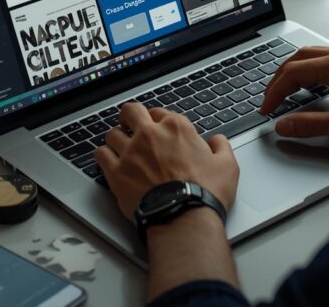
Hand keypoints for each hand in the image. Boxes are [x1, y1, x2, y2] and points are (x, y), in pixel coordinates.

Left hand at [95, 103, 239, 219]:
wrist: (183, 217)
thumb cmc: (204, 193)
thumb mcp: (227, 166)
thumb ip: (222, 147)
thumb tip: (217, 141)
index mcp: (177, 128)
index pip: (160, 112)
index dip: (157, 119)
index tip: (157, 127)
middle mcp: (150, 135)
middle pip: (131, 112)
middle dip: (130, 116)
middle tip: (130, 124)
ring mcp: (130, 152)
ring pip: (112, 133)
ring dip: (116, 139)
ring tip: (119, 146)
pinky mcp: (116, 172)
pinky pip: (100, 154)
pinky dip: (103, 155)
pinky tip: (108, 160)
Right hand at [261, 46, 328, 143]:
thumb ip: (309, 125)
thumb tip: (284, 126)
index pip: (292, 72)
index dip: (274, 91)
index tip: (267, 107)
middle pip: (299, 58)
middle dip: (280, 77)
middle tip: (270, 96)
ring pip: (314, 55)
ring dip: (296, 70)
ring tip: (287, 89)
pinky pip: (328, 59)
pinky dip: (312, 70)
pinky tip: (315, 84)